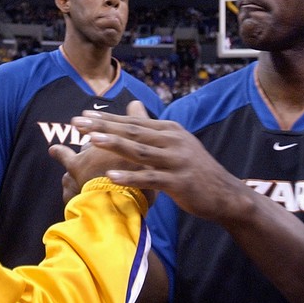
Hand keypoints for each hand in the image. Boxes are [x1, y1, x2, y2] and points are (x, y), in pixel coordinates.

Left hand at [69, 101, 245, 222]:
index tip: (82, 114)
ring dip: (114, 144)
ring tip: (91, 140)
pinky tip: (110, 177)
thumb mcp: (175, 144)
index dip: (106, 118)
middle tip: (77, 122)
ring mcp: (176, 161)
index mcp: (169, 130)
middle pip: (132, 131)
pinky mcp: (179, 182)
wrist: (226, 195)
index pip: (132, 121)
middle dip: (102, 126)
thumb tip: (133, 107)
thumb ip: (152, 129)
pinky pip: (150, 179)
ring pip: (139, 152)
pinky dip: (129, 177)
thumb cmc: (194, 170)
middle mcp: (172, 140)